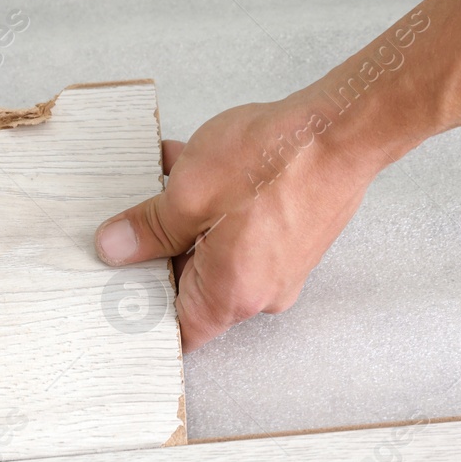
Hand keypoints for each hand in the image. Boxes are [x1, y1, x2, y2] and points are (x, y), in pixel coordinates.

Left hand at [93, 94, 383, 350]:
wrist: (345, 129)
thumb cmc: (279, 161)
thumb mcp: (190, 192)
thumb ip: (148, 228)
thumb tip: (115, 249)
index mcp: (232, 295)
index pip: (178, 332)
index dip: (142, 311)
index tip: (116, 285)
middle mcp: (262, 291)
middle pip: (194, 288)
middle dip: (159, 250)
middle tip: (130, 217)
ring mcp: (282, 265)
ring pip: (216, 252)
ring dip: (187, 219)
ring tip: (165, 176)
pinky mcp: (294, 236)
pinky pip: (243, 232)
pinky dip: (218, 206)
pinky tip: (197, 163)